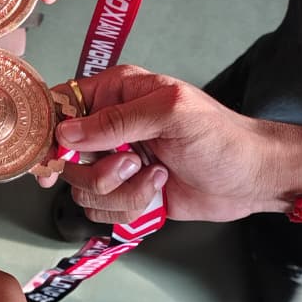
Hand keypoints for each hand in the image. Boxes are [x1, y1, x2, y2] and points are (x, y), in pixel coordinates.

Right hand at [49, 65, 301, 222]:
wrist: (250, 180)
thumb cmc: (221, 137)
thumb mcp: (170, 114)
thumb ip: (116, 120)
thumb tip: (66, 132)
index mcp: (116, 93)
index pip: (61, 104)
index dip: (51, 131)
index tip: (57, 154)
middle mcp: (108, 127)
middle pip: (65, 155)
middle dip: (99, 170)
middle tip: (132, 162)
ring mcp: (114, 162)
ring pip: (82, 187)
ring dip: (120, 191)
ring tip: (155, 176)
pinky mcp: (123, 193)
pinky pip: (100, 209)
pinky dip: (129, 208)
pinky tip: (157, 192)